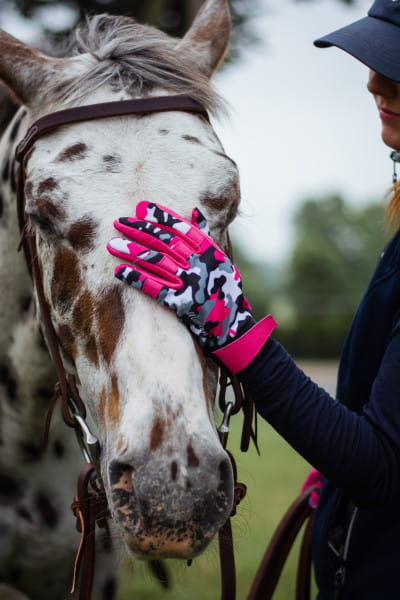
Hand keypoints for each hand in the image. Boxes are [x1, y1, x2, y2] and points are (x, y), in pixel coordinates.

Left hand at [107, 201, 275, 372]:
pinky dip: (136, 278)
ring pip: (157, 261)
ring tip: (113, 244)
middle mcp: (200, 264)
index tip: (141, 208)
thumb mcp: (220, 260)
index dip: (161, 217)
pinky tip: (119, 271)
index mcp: (210, 251)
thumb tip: (194, 210)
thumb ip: (206, 236)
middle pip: (165, 242)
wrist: (231, 326)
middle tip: (119, 222)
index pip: (182, 228)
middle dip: (140, 230)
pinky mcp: (181, 303)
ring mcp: (190, 283)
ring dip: (132, 252)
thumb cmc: (224, 290)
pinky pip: (154, 287)